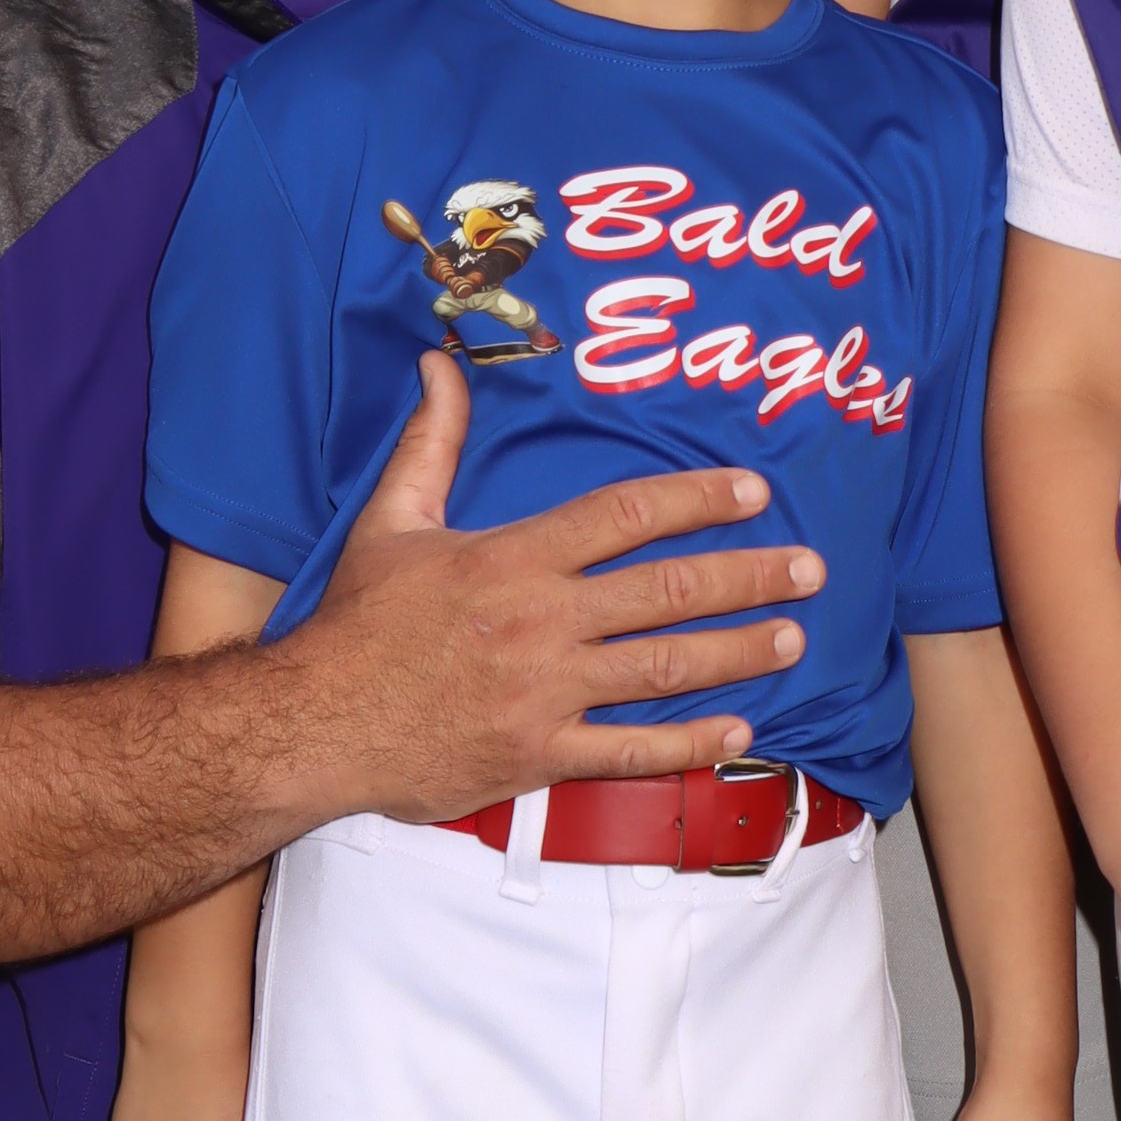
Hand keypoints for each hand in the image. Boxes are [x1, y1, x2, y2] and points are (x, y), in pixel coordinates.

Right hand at [308, 349, 831, 808]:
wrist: (311, 725)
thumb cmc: (355, 624)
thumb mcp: (390, 520)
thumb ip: (431, 442)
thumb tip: (440, 364)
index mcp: (514, 558)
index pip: (627, 514)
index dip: (698, 498)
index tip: (753, 491)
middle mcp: (543, 622)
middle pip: (668, 591)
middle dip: (749, 576)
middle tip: (809, 569)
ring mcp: (546, 693)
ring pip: (665, 668)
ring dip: (738, 651)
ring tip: (794, 638)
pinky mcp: (539, 756)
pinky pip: (630, 751)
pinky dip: (690, 744)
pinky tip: (739, 730)